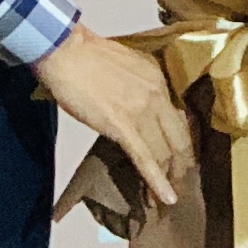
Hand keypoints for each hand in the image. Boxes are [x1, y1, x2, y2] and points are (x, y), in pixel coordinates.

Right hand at [35, 24, 193, 211]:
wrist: (65, 50)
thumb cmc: (85, 55)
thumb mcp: (125, 65)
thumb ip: (138, 85)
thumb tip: (137, 105)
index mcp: (157, 79)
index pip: (178, 117)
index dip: (181, 140)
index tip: (180, 155)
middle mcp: (157, 95)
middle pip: (179, 138)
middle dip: (182, 163)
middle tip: (181, 180)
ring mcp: (141, 111)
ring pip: (164, 152)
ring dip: (169, 176)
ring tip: (169, 194)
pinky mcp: (122, 126)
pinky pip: (146, 159)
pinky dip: (157, 181)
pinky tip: (165, 197)